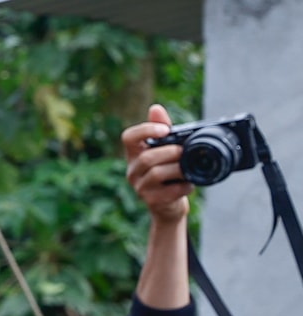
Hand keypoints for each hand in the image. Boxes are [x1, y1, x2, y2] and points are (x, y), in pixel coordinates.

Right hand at [124, 105, 188, 226]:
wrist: (169, 205)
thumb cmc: (169, 172)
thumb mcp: (166, 150)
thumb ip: (162, 130)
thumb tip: (155, 108)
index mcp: (135, 154)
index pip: (128, 138)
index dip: (145, 131)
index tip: (165, 130)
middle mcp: (132, 171)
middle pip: (147, 158)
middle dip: (170, 152)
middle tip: (183, 151)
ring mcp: (140, 188)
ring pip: (157, 174)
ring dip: (178, 168)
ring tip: (188, 167)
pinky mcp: (152, 202)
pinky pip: (169, 191)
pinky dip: (184, 186)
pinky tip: (189, 184)